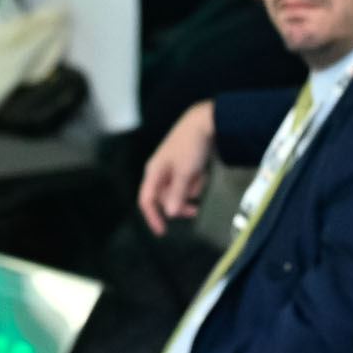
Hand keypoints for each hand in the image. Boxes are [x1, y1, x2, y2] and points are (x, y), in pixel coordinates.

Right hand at [139, 101, 216, 234]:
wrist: (206, 121)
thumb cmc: (191, 146)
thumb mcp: (185, 172)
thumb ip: (177, 194)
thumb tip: (169, 213)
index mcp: (154, 172)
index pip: (147, 200)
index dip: (152, 217)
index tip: (162, 231)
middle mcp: (160, 170)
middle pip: (164, 197)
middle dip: (179, 204)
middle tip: (194, 211)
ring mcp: (173, 167)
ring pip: (178, 190)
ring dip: (190, 191)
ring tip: (200, 179)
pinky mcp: (185, 164)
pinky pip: (188, 181)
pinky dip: (196, 181)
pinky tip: (203, 172)